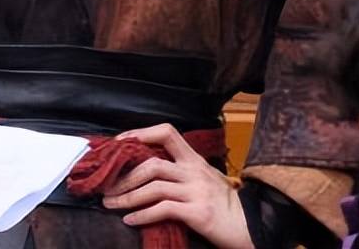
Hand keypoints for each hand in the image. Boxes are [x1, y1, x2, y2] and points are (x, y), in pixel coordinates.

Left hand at [102, 123, 252, 248]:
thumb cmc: (225, 204)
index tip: (119, 143)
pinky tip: (130, 220)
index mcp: (194, 159)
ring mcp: (196, 191)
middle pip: (152, 163)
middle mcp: (194, 170)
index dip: (141, 133)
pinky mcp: (197, 212)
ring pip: (153, 186)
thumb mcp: (205, 179)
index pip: (166, 132)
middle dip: (125, 176)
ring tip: (111, 203)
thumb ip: (182, 171)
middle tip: (107, 186)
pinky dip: (142, 214)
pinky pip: (163, 209)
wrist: (252, 226)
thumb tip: (149, 169)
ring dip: (127, 196)